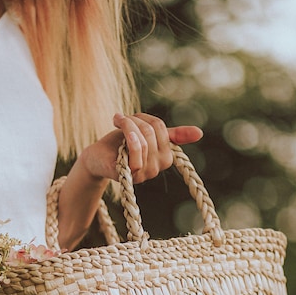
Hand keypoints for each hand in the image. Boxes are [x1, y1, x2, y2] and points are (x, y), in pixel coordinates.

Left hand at [78, 113, 202, 183]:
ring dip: (127, 125)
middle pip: (153, 133)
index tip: (131, 118)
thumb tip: (200, 133)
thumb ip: (171, 133)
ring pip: (143, 139)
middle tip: (120, 119)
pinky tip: (116, 127)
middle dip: (135, 121)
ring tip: (117, 121)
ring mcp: (143, 174)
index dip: (146, 119)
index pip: (163, 129)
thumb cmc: (120, 144)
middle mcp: (157, 169)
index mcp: (164, 158)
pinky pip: (136, 151)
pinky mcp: (129, 175)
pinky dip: (126, 135)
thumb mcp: (146, 133)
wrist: (95, 155)